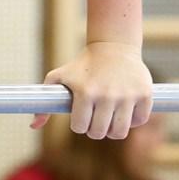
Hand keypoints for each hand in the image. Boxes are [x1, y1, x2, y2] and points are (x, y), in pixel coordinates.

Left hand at [33, 42, 152, 138]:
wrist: (113, 46)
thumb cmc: (83, 65)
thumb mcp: (59, 77)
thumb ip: (44, 102)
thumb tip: (33, 126)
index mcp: (85, 92)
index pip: (80, 128)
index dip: (80, 124)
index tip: (81, 116)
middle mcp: (107, 95)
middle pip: (99, 133)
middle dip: (95, 129)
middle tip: (95, 118)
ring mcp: (127, 95)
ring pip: (119, 132)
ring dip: (113, 129)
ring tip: (109, 118)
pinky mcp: (145, 94)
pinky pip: (139, 121)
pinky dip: (133, 119)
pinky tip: (126, 109)